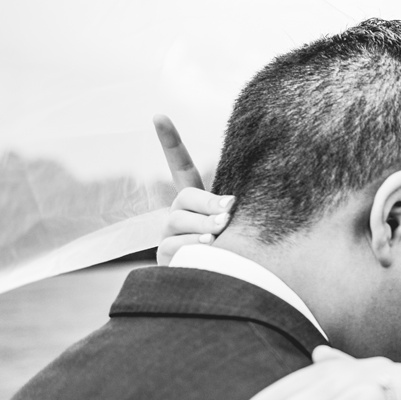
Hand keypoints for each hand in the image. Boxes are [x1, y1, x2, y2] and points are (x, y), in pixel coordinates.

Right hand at [154, 114, 235, 264]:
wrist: (226, 284)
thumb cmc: (242, 248)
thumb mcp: (240, 223)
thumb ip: (232, 208)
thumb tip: (228, 204)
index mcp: (197, 200)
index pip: (180, 166)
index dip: (170, 141)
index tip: (158, 115)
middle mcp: (179, 213)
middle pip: (184, 196)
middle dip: (207, 204)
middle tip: (228, 214)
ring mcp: (169, 234)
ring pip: (178, 221)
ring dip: (202, 227)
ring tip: (217, 236)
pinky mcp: (165, 256)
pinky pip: (174, 246)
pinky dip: (192, 247)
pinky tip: (207, 250)